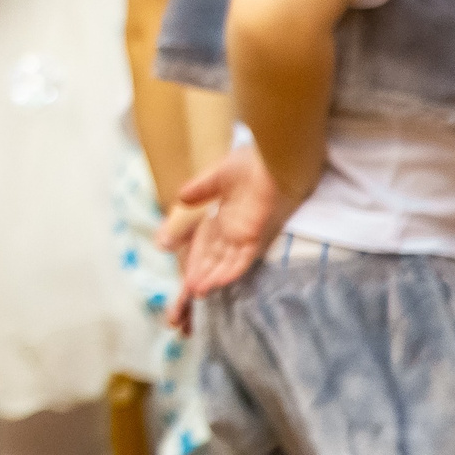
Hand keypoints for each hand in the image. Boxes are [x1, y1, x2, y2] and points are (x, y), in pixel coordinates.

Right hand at [162, 143, 288, 304]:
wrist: (274, 159)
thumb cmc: (250, 164)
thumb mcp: (217, 176)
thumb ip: (200, 189)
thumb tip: (180, 197)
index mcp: (220, 218)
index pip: (202, 245)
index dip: (194, 262)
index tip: (185, 279)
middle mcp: (230, 230)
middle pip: (212, 258)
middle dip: (201, 276)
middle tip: (190, 295)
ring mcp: (243, 234)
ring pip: (225, 262)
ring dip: (213, 277)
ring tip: (200, 293)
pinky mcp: (255, 234)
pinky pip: (242, 257)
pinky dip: (231, 269)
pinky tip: (220, 281)